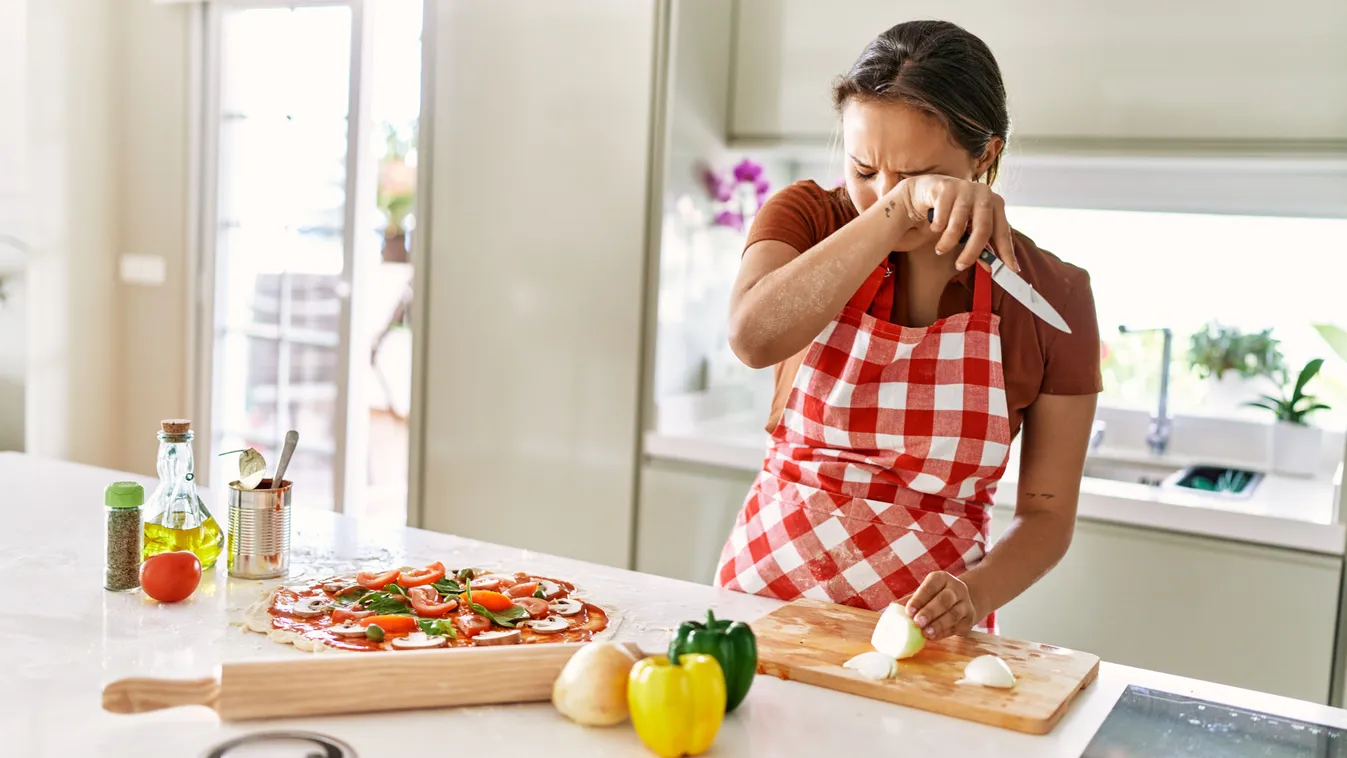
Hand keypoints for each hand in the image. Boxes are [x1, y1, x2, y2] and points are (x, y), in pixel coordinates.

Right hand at [891, 175, 1017, 272]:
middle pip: (983, 228)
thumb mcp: (969, 230)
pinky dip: (936, 227)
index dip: (1007, 251)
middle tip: (961, 266)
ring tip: (940, 250)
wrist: (928, 190)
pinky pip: (941, 218)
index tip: (1012, 269)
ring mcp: (965, 188)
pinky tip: (934, 226)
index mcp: (995, 203)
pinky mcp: (946, 187)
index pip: (1003, 231)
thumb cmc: (953, 211)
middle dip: (972, 251)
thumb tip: (989, 268)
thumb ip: (980, 246)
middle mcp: (984, 193)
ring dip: (948, 242)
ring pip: (958, 224)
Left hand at [899, 571, 982, 639]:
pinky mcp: (970, 619)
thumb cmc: (936, 597)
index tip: (908, 611)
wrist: (963, 601)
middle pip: (944, 600)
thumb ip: (910, 600)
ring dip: (939, 625)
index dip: (919, 599)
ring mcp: (965, 604)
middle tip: (917, 622)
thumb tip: (892, 609)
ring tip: (926, 633)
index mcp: (942, 578)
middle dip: (930, 612)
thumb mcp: (925, 593)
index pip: (930, 587)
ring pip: (953, 614)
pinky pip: (958, 626)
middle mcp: (956, 588)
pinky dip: (945, 633)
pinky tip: (934, 637)